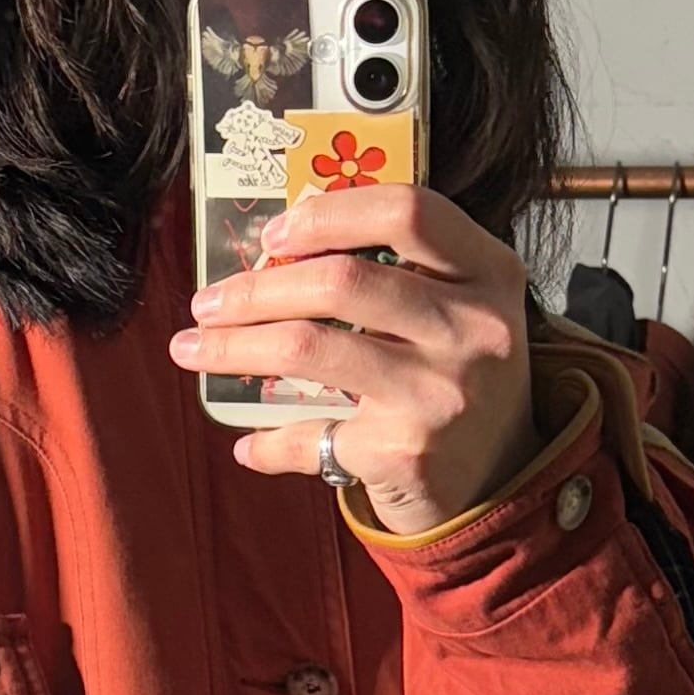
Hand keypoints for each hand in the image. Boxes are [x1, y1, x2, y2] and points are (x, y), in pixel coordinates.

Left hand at [169, 185, 540, 536]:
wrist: (501, 482)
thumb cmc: (459, 379)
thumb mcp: (459, 310)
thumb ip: (397, 271)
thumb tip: (279, 248)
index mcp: (488, 273)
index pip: (409, 211)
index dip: (330, 213)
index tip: (274, 233)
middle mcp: (472, 329)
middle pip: (341, 280)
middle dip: (255, 288)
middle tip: (208, 302)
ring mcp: (441, 393)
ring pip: (308, 347)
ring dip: (233, 347)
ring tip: (192, 348)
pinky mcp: (407, 452)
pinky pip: (312, 435)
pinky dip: (268, 443)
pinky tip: (248, 444)